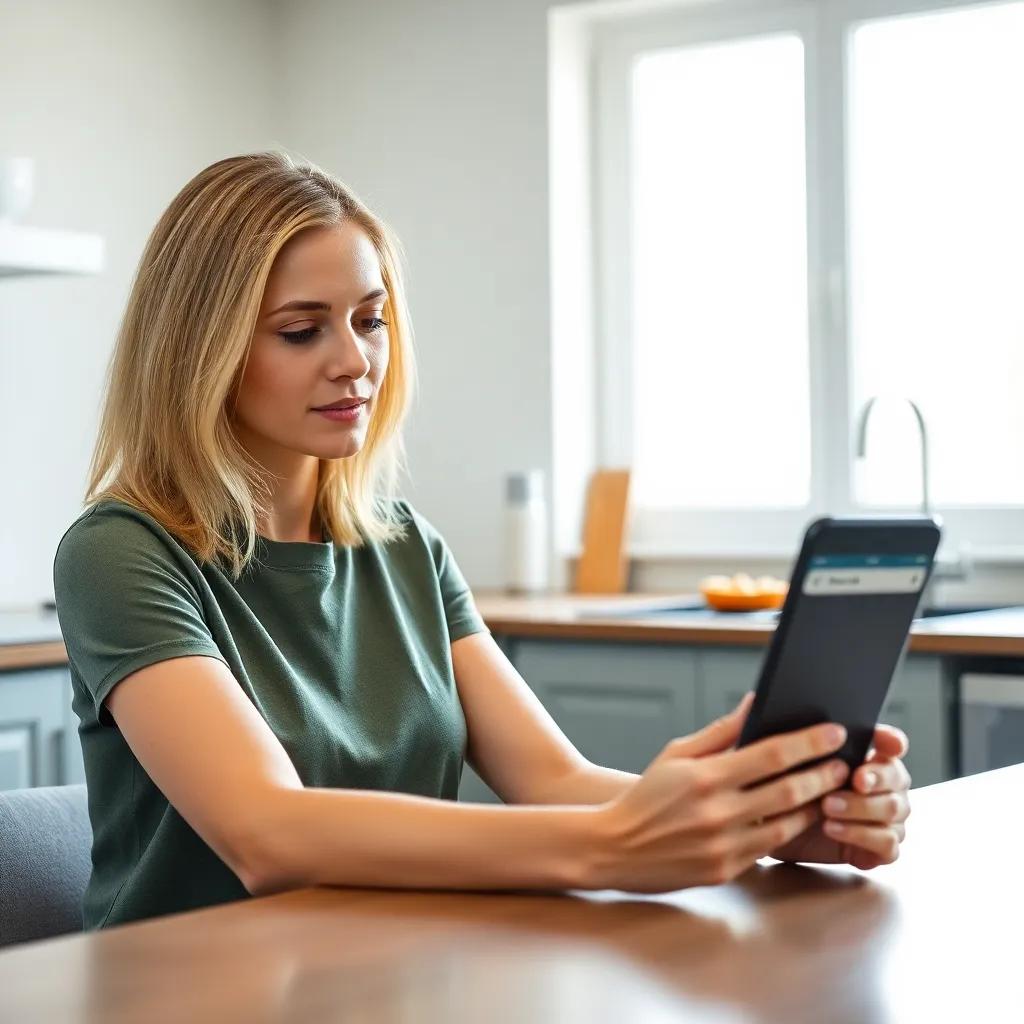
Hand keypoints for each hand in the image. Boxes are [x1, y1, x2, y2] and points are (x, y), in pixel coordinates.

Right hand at [589, 696, 850, 893]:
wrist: (615, 847)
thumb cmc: (647, 795)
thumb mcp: (676, 754)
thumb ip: (720, 732)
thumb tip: (754, 704)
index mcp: (705, 777)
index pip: (771, 755)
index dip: (809, 742)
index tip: (835, 732)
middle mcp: (718, 812)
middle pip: (789, 790)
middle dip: (823, 774)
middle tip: (844, 763)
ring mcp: (724, 845)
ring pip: (787, 824)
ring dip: (814, 805)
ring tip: (830, 790)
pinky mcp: (726, 870)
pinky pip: (769, 848)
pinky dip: (789, 830)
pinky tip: (801, 817)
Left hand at [768, 725, 910, 869]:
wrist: (775, 832)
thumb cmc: (783, 788)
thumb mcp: (780, 760)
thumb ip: (785, 733)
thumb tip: (759, 701)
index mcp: (867, 757)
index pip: (891, 743)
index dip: (892, 740)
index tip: (888, 743)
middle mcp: (884, 786)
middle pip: (897, 776)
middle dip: (877, 777)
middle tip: (855, 779)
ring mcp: (887, 817)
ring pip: (892, 808)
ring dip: (860, 807)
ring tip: (828, 806)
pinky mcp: (881, 848)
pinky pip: (887, 842)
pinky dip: (860, 834)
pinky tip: (832, 828)